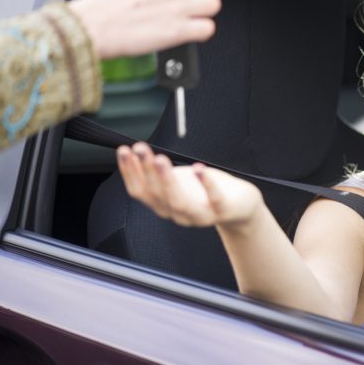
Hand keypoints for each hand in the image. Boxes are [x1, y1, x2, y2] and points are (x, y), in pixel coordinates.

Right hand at [68, 0, 220, 58]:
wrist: (91, 26)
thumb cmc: (105, 7)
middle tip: (192, 7)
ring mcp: (179, 5)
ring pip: (214, 4)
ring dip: (204, 14)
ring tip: (189, 21)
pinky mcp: (180, 29)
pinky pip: (208, 28)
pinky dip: (201, 33)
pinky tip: (189, 34)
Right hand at [117, 143, 263, 228]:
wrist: (239, 206)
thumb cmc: (205, 191)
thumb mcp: (178, 181)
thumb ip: (157, 173)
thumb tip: (134, 151)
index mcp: (164, 205)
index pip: (140, 192)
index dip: (129, 172)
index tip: (124, 151)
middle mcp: (179, 213)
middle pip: (157, 195)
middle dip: (145, 171)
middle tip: (140, 150)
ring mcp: (201, 214)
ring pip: (178, 202)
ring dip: (167, 180)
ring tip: (160, 159)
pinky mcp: (222, 209)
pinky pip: (214, 199)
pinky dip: (205, 184)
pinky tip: (198, 168)